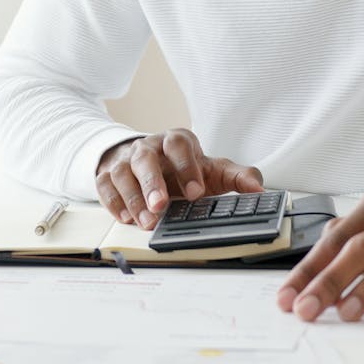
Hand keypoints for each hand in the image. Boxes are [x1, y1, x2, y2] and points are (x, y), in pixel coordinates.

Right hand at [95, 130, 263, 229]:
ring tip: (145, 222)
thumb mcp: (212, 170)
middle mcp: (149, 147)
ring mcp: (126, 160)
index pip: (179, 145)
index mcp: (176, 141)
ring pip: (122, 172)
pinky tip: (125, 218)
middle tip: (161, 207)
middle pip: (146, 157)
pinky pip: (104, 185)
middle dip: (152, 182)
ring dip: (133, 198)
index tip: (196, 192)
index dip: (186, 167)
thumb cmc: (184, 168)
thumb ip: (237, 177)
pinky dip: (113, 202)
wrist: (150, 161)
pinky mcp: (108, 174)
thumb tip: (259, 188)